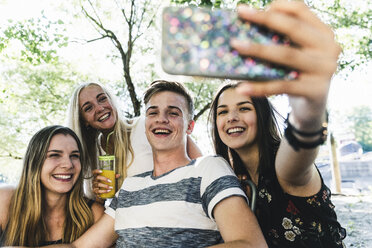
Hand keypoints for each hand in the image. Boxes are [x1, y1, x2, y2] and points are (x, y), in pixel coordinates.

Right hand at [92, 169, 119, 196]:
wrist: (98, 192)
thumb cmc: (102, 184)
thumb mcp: (106, 180)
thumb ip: (112, 177)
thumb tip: (118, 175)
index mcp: (96, 176)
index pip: (94, 172)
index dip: (97, 171)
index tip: (101, 171)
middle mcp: (94, 180)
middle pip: (98, 177)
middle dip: (104, 179)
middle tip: (110, 181)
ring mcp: (94, 186)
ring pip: (98, 185)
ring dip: (105, 186)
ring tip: (111, 188)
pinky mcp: (94, 191)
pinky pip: (98, 191)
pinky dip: (104, 191)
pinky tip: (108, 191)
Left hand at [231, 1, 340, 126]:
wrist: (312, 107)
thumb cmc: (297, 75)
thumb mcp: (295, 53)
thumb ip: (282, 39)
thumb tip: (246, 28)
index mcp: (323, 33)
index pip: (301, 10)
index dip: (277, 5)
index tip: (251, 8)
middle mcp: (328, 48)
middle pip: (294, 28)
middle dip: (264, 19)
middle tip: (241, 13)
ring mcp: (324, 69)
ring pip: (286, 55)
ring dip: (258, 49)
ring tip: (236, 45)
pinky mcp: (315, 90)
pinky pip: (282, 86)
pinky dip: (260, 87)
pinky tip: (242, 87)